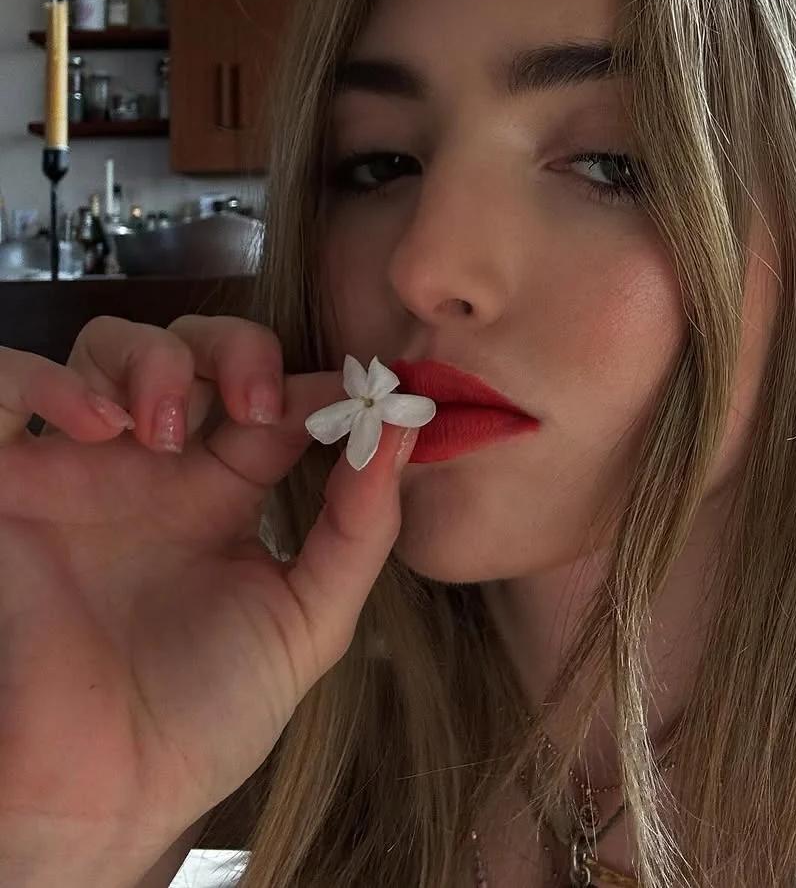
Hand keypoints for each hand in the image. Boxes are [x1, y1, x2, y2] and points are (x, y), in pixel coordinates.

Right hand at [0, 316, 415, 872]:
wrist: (109, 795)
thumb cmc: (207, 714)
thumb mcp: (308, 621)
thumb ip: (359, 530)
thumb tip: (406, 432)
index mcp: (225, 489)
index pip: (271, 394)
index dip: (311, 380)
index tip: (356, 392)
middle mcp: (154, 467)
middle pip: (192, 348)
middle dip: (231, 349)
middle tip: (255, 401)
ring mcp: (80, 471)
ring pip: (107, 348)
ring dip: (149, 359)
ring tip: (166, 429)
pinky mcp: (8, 487)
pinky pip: (4, 389)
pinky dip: (46, 379)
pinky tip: (98, 423)